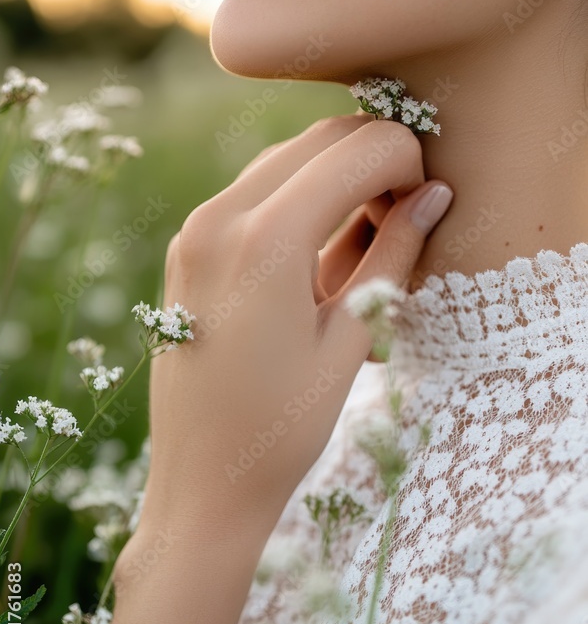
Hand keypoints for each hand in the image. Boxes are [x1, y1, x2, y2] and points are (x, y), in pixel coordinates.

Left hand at [138, 114, 452, 539]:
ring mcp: (196, 229)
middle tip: (406, 213)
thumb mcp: (352, 338)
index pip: (359, 150)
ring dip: (336, 177)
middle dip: (375, 159)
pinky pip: (253, 193)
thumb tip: (434, 195)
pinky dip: (298, 200)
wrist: (201, 483)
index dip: (409, 163)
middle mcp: (219, 217)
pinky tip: (322, 252)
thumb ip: (394, 255)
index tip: (428, 203)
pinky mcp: (188, 247)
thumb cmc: (281, 428)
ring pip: (286, 160)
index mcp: (265, 238)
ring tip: (368, 241)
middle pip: (320, 140)